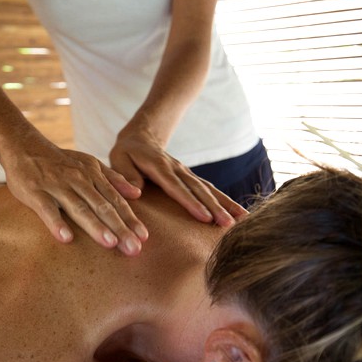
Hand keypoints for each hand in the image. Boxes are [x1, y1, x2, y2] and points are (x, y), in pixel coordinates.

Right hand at [4, 138, 148, 255]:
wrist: (25, 146)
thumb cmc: (60, 161)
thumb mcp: (90, 164)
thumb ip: (113, 179)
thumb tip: (137, 194)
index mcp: (93, 176)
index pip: (115, 200)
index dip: (130, 218)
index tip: (144, 237)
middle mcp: (78, 181)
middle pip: (102, 207)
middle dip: (120, 228)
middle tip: (134, 248)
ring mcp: (57, 186)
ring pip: (79, 208)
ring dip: (95, 226)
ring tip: (110, 243)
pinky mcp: (35, 192)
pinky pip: (47, 209)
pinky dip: (56, 223)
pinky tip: (66, 238)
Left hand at [110, 128, 246, 226]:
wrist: (142, 137)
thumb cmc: (127, 153)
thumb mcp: (119, 159)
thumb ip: (125, 175)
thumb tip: (136, 192)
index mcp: (160, 167)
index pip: (176, 187)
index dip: (190, 202)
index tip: (204, 217)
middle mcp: (178, 169)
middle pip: (199, 189)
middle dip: (215, 207)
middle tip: (228, 224)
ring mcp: (187, 173)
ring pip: (209, 189)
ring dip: (226, 204)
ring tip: (243, 219)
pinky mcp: (192, 178)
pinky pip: (210, 190)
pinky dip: (225, 202)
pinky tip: (239, 214)